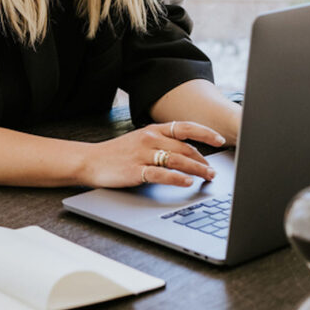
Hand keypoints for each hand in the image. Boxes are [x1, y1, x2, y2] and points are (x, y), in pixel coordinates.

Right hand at [79, 121, 224, 188]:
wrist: (89, 160)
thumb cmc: (116, 153)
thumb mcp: (140, 141)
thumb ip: (161, 143)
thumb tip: (187, 154)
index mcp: (152, 130)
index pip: (185, 127)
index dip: (205, 133)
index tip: (220, 140)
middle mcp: (150, 139)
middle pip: (185, 147)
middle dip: (204, 160)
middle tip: (214, 171)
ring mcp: (142, 154)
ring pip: (177, 160)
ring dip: (196, 169)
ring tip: (208, 177)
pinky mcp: (135, 170)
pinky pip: (161, 174)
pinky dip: (177, 178)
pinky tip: (187, 182)